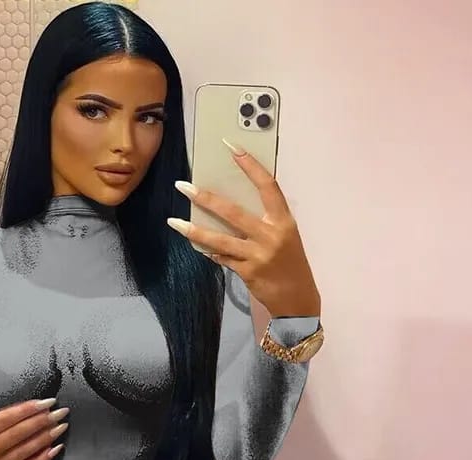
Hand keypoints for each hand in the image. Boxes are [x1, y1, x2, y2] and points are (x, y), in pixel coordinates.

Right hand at [0, 374, 67, 459]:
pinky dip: (43, 459)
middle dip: (42, 422)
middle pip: (20, 434)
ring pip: (26, 451)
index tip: (47, 402)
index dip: (28, 410)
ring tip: (62, 426)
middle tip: (61, 412)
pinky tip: (56, 448)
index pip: (7, 418)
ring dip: (47, 438)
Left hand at [168, 141, 320, 317]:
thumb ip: (264, 223)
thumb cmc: (290, 264)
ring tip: (173, 221)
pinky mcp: (248, 272)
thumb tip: (229, 208)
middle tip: (183, 186)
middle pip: (233, 212)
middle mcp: (272, 235)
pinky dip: (210, 251)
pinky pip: (222, 258)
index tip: (233, 148)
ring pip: (220, 239)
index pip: (268, 186)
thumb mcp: (285, 238)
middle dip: (205, 198)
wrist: (297, 300)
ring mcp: (259, 255)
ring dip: (194, 230)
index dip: (251, 166)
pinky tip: (199, 246)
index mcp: (284, 221)